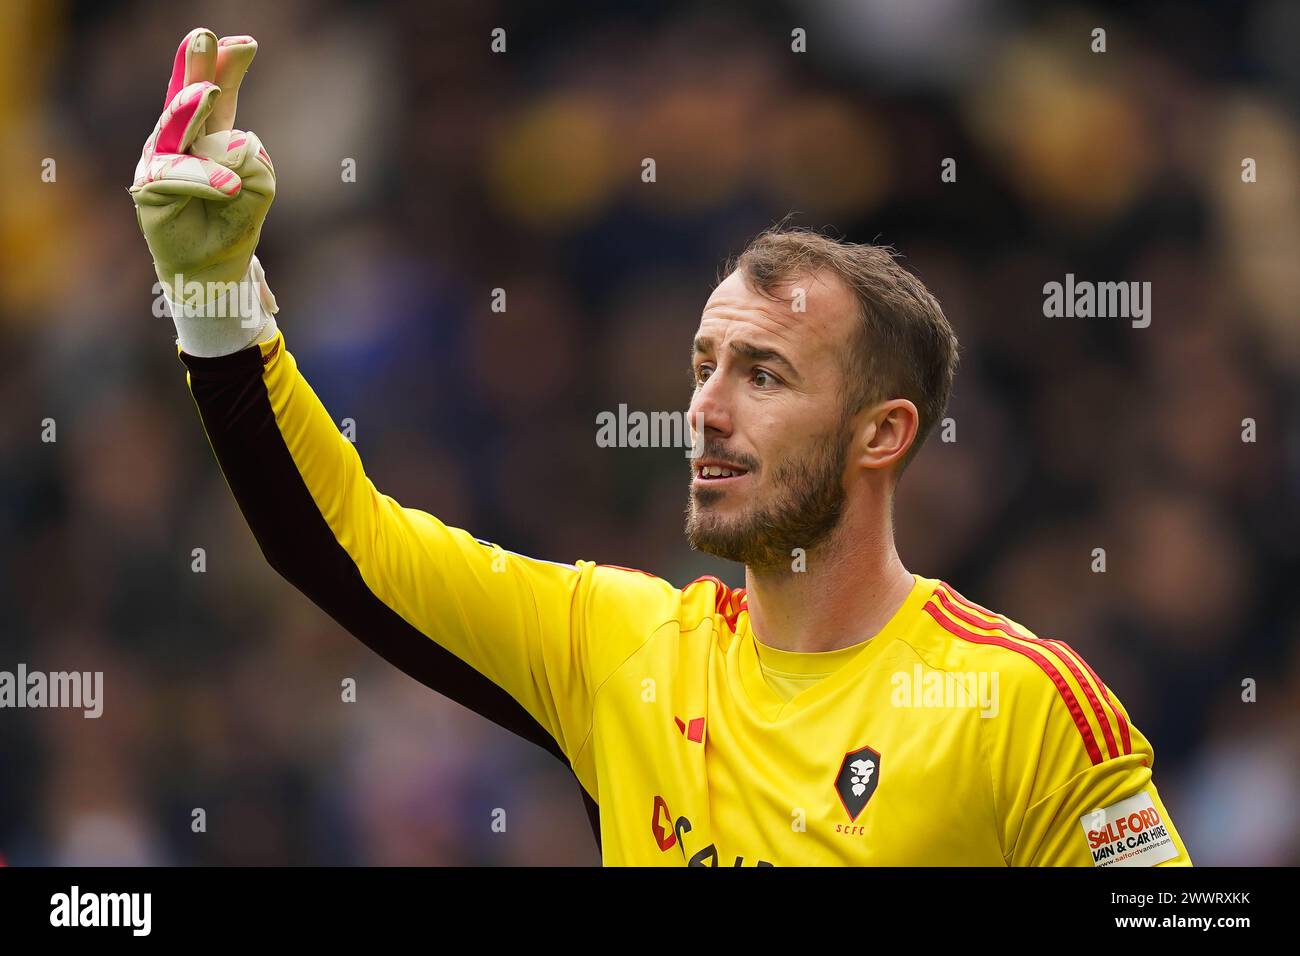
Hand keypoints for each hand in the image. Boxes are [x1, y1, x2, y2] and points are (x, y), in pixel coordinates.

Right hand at [130, 27, 274, 308]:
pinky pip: (177, 172)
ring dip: (192, 109)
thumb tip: (230, 144)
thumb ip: (253, 160)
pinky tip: (229, 188)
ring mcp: (160, 159)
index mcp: (209, 133)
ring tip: (212, 93)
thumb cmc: (233, 221)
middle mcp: (180, 140)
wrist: (213, 267)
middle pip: (188, 97)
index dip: (226, 66)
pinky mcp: (149, 186)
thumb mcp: (259, 186)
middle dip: (195, 66)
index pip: (218, 94)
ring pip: (178, 128)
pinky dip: (205, 178)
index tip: (244, 42)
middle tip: (205, 37)